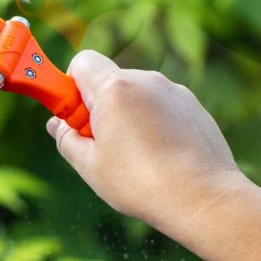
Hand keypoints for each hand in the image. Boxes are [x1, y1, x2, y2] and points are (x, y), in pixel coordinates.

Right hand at [46, 50, 245, 225]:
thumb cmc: (142, 183)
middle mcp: (146, 80)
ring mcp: (173, 92)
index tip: (73, 117)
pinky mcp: (193, 106)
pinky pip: (161, 107)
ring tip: (135, 158)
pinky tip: (159, 157)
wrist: (203, 198)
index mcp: (115, 88)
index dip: (70, 87)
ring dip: (127, 116)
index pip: (82, 62)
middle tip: (101, 145)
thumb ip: (67, 139)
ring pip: (136, 95)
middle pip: (110, 80)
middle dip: (99, 107)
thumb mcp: (90, 166)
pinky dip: (153, 124)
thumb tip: (58, 126)